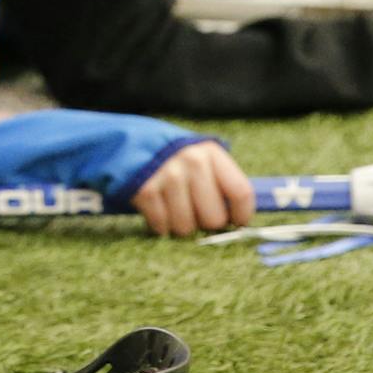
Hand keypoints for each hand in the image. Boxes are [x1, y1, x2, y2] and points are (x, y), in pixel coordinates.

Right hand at [132, 142, 256, 237]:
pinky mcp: (146, 190)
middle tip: (198, 215)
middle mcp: (192, 162)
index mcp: (211, 153)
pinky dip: (161, 225)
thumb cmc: (174, 158)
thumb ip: (220, 180)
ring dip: (181, 225)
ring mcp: (168, 176)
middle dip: (207, 223)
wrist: (130, 144)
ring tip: (175, 209)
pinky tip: (160, 210)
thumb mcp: (200, 156)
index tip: (236, 223)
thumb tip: (237, 219)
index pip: (240, 192)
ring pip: (186, 227)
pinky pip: (161, 225)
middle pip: (214, 218)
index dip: (242, 215)